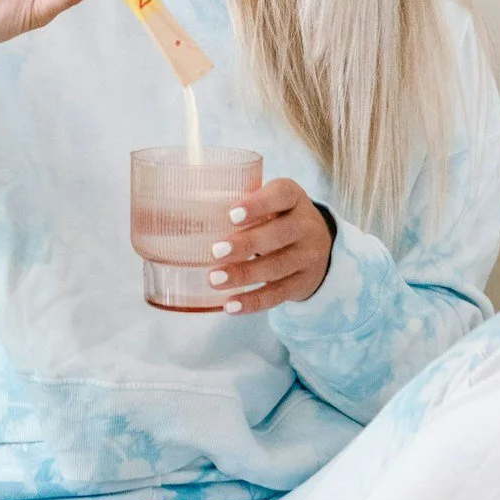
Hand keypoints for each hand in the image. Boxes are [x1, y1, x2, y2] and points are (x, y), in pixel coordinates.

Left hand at [208, 178, 334, 313]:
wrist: (319, 245)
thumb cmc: (277, 218)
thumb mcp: (269, 204)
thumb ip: (239, 206)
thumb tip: (180, 214)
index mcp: (294, 198)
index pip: (282, 195)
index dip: (258, 204)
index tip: (232, 215)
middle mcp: (306, 225)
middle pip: (279, 234)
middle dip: (246, 244)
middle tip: (215, 251)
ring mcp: (308, 255)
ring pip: (278, 266)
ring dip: (244, 274)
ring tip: (214, 279)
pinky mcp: (303, 282)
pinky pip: (278, 293)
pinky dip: (253, 301)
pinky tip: (230, 305)